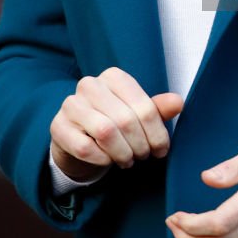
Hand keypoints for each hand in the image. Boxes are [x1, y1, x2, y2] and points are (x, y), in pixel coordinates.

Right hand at [50, 66, 183, 180]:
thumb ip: (157, 108)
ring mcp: (71, 104)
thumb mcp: (138, 114)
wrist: (79, 138)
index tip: (161, 150)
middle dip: (140, 145)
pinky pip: (85, 147)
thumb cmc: (114, 123)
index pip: (144, 106)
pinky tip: (108, 161)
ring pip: (106, 132)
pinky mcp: (58, 126)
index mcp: (114, 76)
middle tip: (144, 157)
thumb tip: (179, 102)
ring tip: (128, 160)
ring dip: (122, 153)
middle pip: (126, 120)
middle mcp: (90, 85)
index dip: (157, 133)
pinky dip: (102, 159)